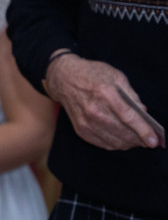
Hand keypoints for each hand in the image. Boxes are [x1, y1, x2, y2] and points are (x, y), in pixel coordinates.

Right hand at [45, 54, 160, 149]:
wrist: (64, 79)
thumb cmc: (92, 75)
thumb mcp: (116, 76)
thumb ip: (131, 95)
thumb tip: (142, 112)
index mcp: (105, 93)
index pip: (128, 117)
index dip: (143, 130)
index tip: (154, 141)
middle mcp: (94, 110)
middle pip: (122, 132)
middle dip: (139, 139)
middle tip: (148, 141)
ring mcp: (85, 121)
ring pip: (113, 141)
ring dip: (128, 143)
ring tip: (136, 141)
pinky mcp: (80, 129)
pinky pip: (102, 144)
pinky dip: (115, 144)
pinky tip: (122, 140)